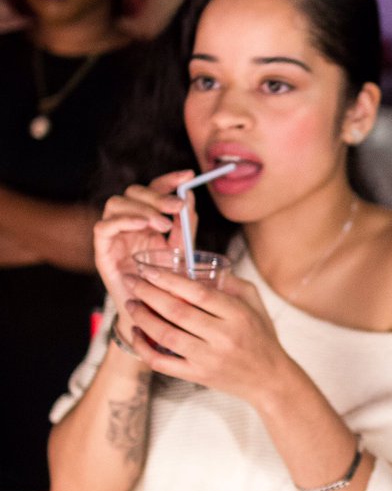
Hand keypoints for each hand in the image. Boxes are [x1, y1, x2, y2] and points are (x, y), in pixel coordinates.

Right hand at [95, 170, 194, 322]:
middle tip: (176, 207)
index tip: (188, 175)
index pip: (154, 190)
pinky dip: (123, 221)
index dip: (169, 180)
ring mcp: (114, 236)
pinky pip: (103, 227)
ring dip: (141, 209)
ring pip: (117, 204)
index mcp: (149, 220)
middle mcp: (129, 223)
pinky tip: (142, 225)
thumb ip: (186, 226)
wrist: (154, 315)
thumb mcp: (182, 252)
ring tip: (163, 224)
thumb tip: (189, 196)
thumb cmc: (168, 284)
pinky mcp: (102, 252)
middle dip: (156, 195)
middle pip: (134, 192)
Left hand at [123, 266, 291, 402]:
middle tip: (132, 281)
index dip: (169, 279)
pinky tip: (136, 334)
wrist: (269, 379)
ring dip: (143, 317)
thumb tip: (202, 268)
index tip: (149, 270)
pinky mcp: (198, 375)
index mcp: (238, 315)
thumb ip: (233, 284)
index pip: (198, 293)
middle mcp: (224, 337)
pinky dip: (144, 348)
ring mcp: (209, 358)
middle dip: (148, 293)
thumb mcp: (257, 305)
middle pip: (177, 311)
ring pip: (166, 335)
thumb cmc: (261, 338)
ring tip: (131, 304)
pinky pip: (163, 362)